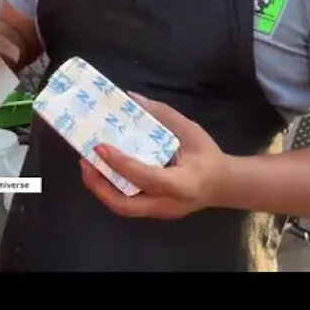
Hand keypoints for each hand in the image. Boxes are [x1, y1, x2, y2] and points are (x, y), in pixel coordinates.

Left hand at [80, 93, 230, 220]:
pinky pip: (127, 204)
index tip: (100, 147)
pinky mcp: (154, 212)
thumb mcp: (190, 130)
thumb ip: (162, 114)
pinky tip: (102, 171)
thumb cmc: (208, 156)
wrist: (224, 185)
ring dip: (100, 188)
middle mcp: (168, 204)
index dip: (121, 164)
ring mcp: (160, 212)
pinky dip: (110, 189)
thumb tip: (131, 97)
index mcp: (183, 184)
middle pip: (125, 206)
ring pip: (123, 208)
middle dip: (99, 186)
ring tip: (87, 165)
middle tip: (85, 161)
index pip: (147, 177)